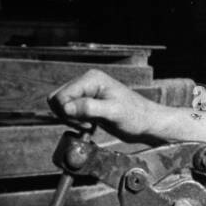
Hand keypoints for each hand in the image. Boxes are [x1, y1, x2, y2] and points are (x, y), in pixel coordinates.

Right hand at [49, 69, 163, 142]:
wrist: (147, 123)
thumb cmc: (136, 116)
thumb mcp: (113, 112)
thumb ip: (89, 108)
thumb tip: (66, 107)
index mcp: (91, 79)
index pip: (62, 95)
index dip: (67, 112)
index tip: (83, 123)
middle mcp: (87, 83)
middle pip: (58, 99)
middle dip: (67, 116)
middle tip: (85, 125)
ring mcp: (87, 94)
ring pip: (62, 107)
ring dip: (71, 120)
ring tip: (89, 126)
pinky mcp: (88, 105)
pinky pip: (71, 113)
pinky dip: (76, 122)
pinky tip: (90, 126)